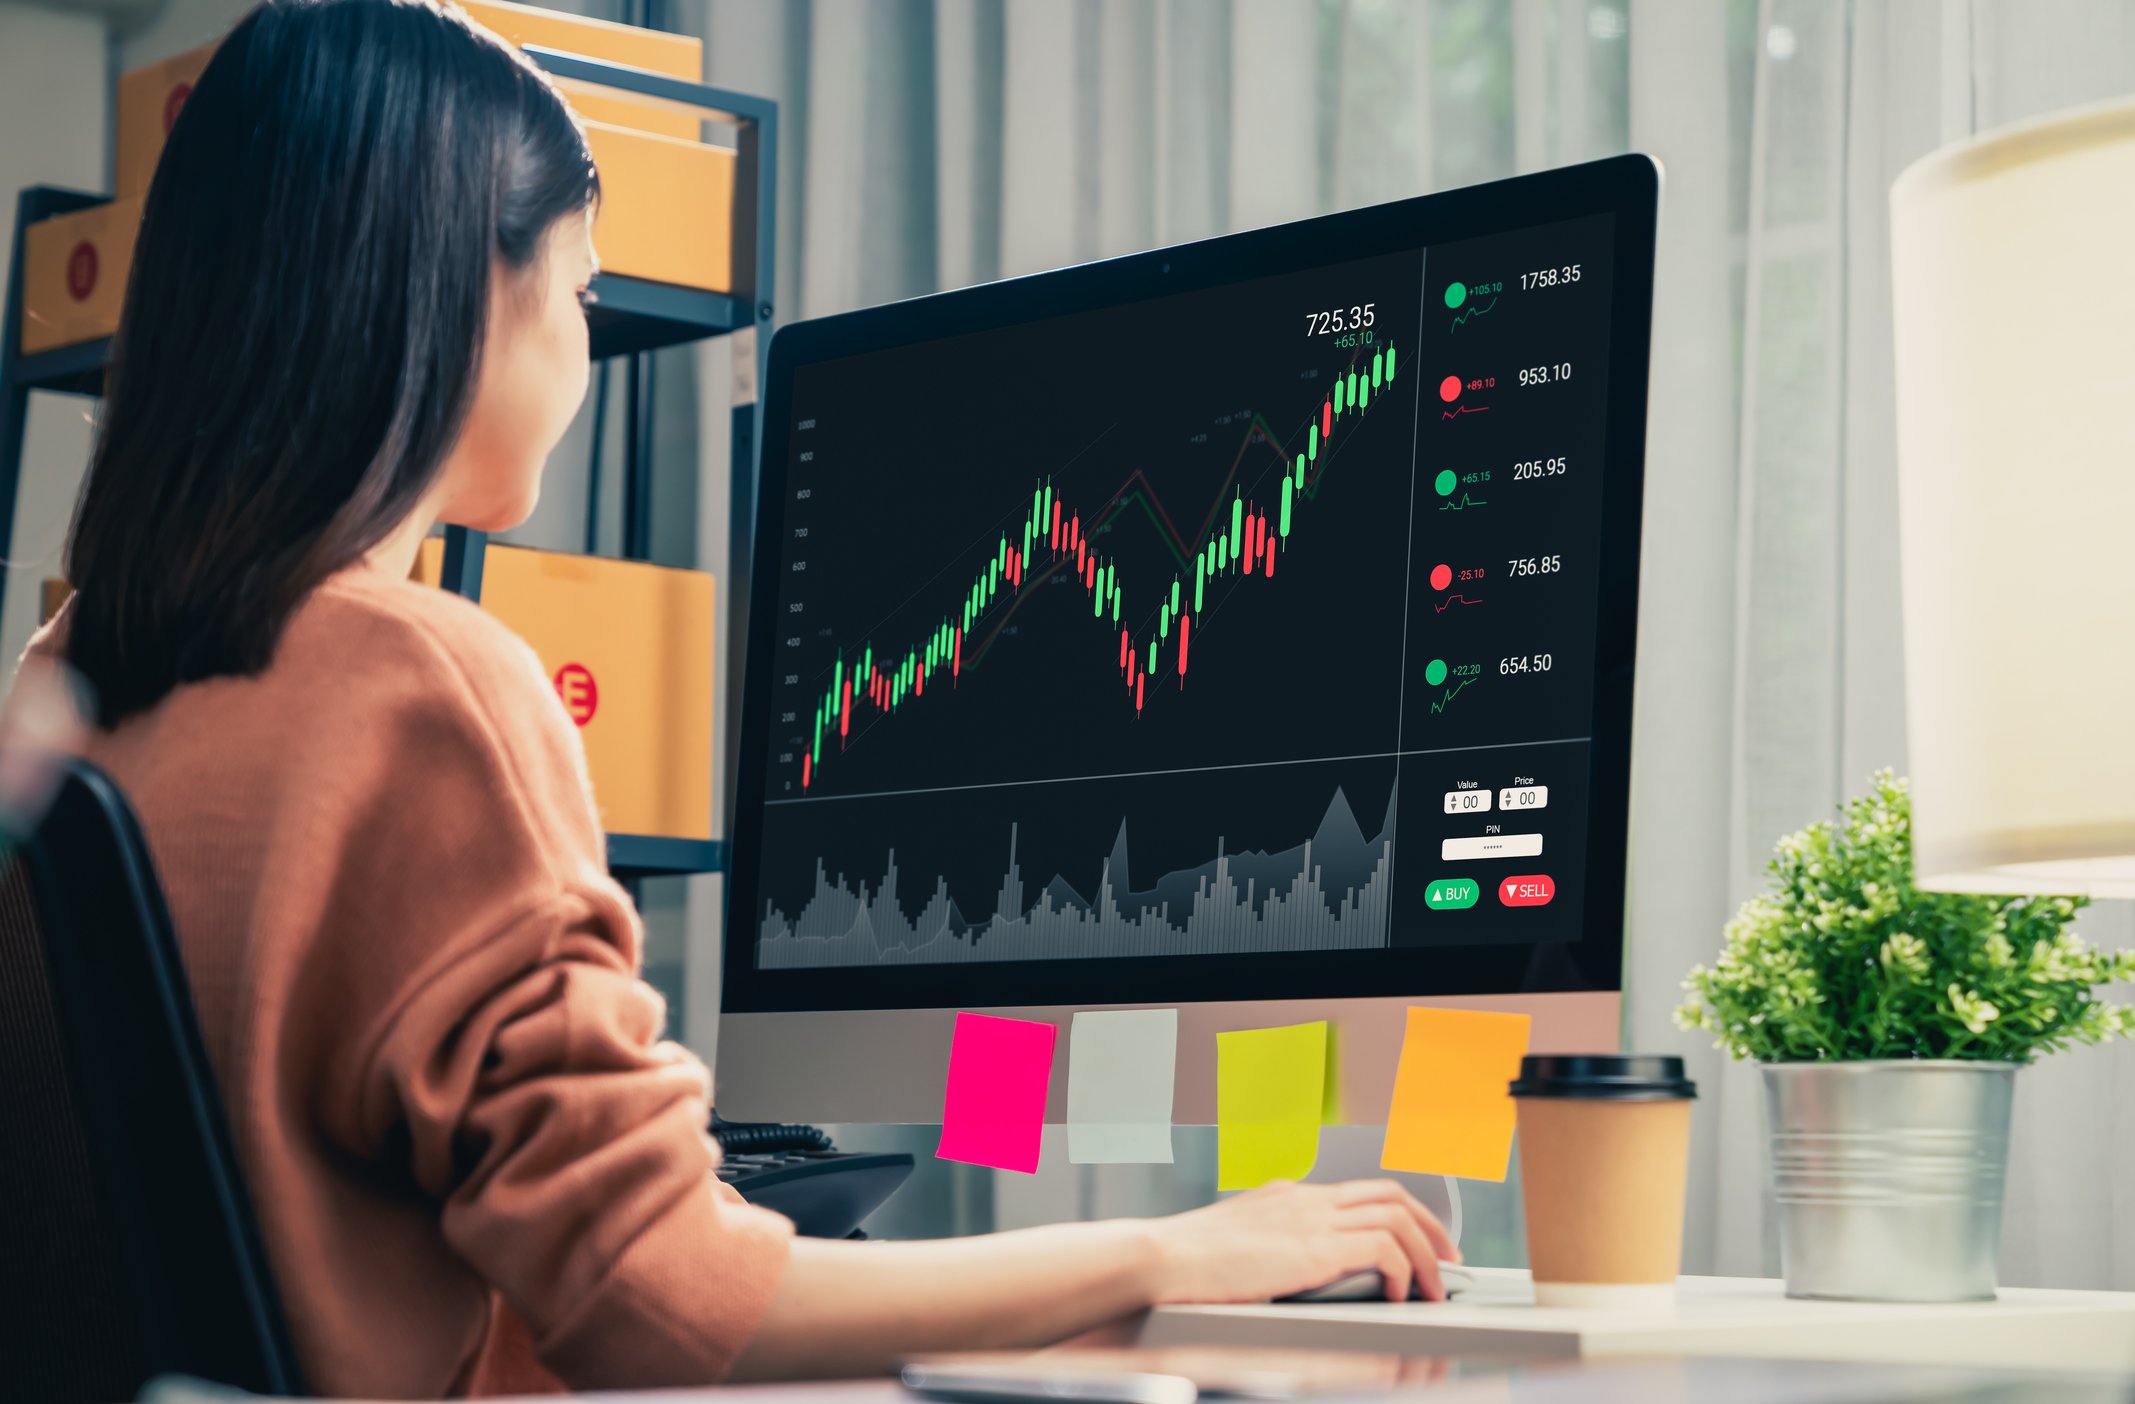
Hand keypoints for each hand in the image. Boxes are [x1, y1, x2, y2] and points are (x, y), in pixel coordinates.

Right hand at [1143, 1179, 1459, 1304]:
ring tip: (1434, 1288)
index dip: (1399, 1216)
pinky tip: (1397, 1296)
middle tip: (1448, 1260)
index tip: (1418, 1244)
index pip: (1359, 1193)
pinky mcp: (1314, 1248)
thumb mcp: (1234, 1244)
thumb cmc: (1184, 1264)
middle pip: (1390, 1194)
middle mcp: (1305, 1199)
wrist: (1160, 1260)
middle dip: (1429, 1227)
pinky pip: (1383, 1248)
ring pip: (1397, 1217)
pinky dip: (1402, 1271)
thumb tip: (1283, 1264)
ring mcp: (1311, 1218)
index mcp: (1287, 1197)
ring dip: (1426, 1255)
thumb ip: (1266, 1245)